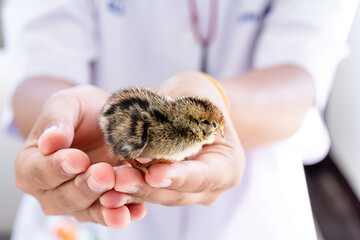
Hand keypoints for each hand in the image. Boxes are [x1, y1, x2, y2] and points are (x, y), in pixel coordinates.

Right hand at [15, 85, 145, 227]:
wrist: (102, 120)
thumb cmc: (79, 111)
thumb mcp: (66, 104)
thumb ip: (56, 120)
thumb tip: (48, 142)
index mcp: (32, 165)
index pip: (39, 172)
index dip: (58, 168)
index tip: (78, 159)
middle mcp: (51, 190)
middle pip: (65, 197)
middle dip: (87, 186)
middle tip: (105, 173)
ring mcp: (77, 202)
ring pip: (90, 209)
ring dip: (108, 205)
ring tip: (124, 195)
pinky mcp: (102, 205)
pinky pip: (111, 213)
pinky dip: (125, 213)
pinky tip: (138, 210)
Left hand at [100, 72, 244, 206]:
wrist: (192, 106)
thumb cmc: (197, 97)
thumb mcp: (193, 97)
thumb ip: (177, 115)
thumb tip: (147, 132)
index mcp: (228, 165)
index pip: (204, 176)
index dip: (179, 177)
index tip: (154, 175)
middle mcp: (210, 186)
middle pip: (178, 193)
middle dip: (147, 187)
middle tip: (120, 180)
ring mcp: (189, 191)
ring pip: (159, 196)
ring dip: (133, 190)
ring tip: (108, 185)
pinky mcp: (167, 189)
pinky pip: (148, 191)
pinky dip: (129, 188)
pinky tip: (108, 187)